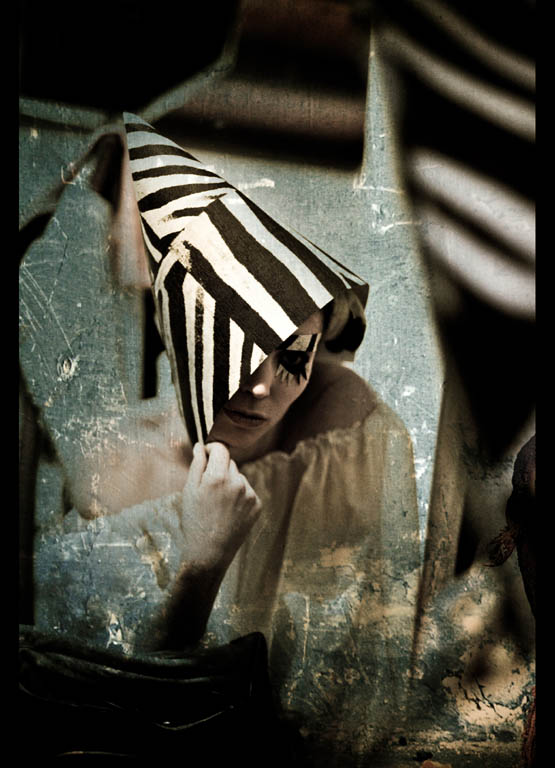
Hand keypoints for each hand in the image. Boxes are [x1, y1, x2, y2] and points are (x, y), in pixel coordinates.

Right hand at [181, 442, 261, 569]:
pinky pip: (247, 491)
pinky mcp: (257, 505)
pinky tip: (228, 511)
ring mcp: (249, 494)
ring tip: (218, 504)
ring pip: (238, 477)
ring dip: (229, 483)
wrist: (209, 552)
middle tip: (208, 488)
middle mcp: (237, 482)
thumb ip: (197, 464)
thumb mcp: (189, 491)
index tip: (206, 454)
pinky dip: (239, 496)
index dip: (212, 449)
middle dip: (219, 469)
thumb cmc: (194, 521)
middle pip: (229, 463)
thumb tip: (200, 446)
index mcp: (218, 477)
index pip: (221, 449)